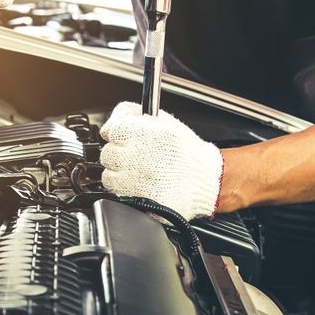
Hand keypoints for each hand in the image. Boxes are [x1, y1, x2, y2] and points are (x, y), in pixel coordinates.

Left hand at [99, 102, 223, 220]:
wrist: (207, 180)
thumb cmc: (188, 152)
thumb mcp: (165, 121)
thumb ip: (134, 114)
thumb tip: (112, 121)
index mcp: (145, 134)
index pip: (111, 130)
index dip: (116, 133)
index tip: (121, 137)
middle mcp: (139, 157)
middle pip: (107, 154)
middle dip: (117, 154)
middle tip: (133, 156)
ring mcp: (136, 181)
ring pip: (108, 176)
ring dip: (119, 174)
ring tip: (137, 172)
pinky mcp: (138, 200)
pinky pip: (118, 194)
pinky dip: (125, 190)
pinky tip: (140, 185)